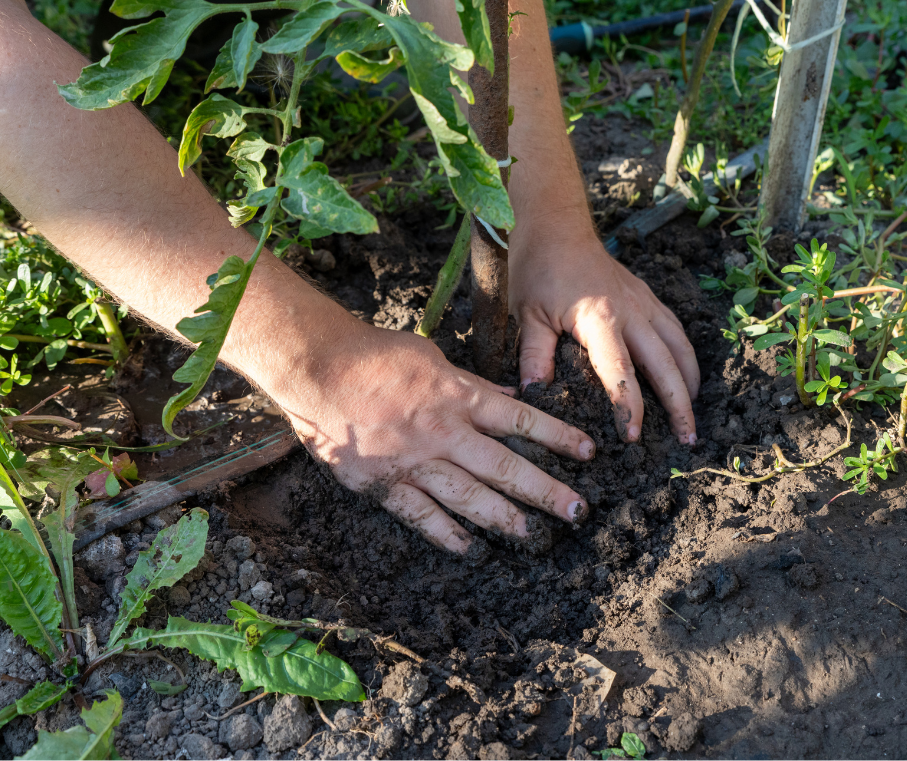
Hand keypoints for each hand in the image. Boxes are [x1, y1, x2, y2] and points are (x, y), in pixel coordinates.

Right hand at [272, 319, 595, 554]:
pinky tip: (471, 550)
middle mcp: (442, 431)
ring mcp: (413, 461)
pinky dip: (447, 534)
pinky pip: (422, 515)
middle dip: (545, 489)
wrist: (317, 368)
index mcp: (457, 395)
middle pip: (504, 466)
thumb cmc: (373, 355)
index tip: (589, 452)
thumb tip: (510, 396)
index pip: (519, 418)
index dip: (557, 436)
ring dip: (505, 518)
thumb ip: (472, 383)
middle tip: (578, 511)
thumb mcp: (430, 358)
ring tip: (533, 535)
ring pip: (469, 497)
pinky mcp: (384, 484)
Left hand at [509, 211, 699, 443]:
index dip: (630, 407)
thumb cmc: (538, 268)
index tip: (634, 436)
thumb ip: (534, 356)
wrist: (555, 226)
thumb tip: (534, 396)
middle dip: (679, 404)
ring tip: (692, 416)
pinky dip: (685, 357)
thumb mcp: (528, 314)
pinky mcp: (646, 297)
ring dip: (690, 382)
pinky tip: (685, 376)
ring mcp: (643, 302)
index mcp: (600, 318)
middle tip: (686, 440)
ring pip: (679, 347)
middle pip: (666, 364)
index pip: (621, 372)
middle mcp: (630, 311)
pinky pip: (675, 330)